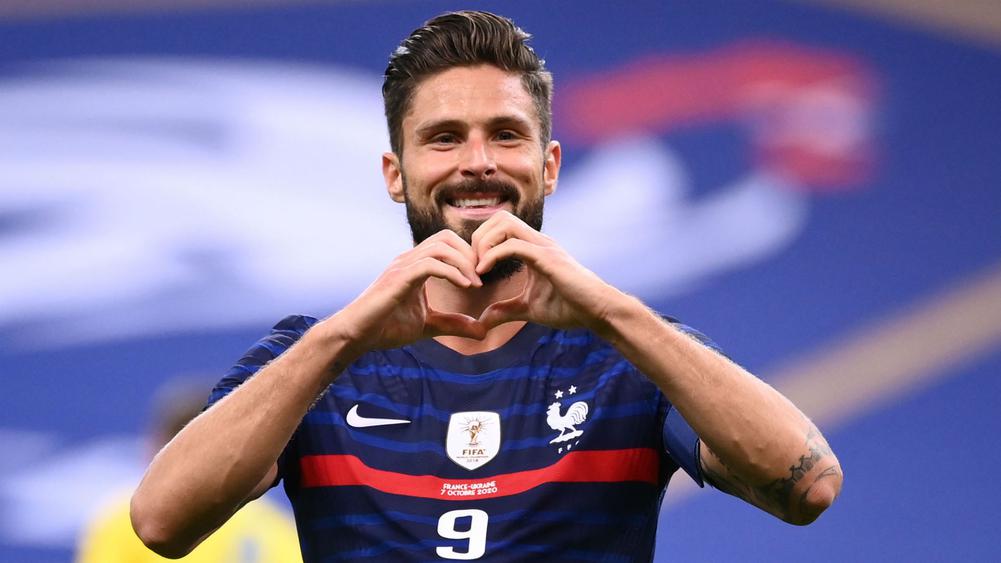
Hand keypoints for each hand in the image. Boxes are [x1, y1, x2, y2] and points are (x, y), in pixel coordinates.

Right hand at [337, 230, 486, 352]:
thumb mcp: (428, 325)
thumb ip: (453, 323)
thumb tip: (481, 331)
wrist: (357, 336)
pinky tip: (464, 286)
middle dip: (469, 254)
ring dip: (463, 262)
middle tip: (481, 277)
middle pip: (446, 237)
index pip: (446, 243)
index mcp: (415, 265)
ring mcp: (402, 266)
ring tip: (475, 284)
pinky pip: (430, 264)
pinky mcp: (398, 278)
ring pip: (440, 247)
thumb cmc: (386, 328)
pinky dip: (451, 272)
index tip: (481, 278)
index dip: (468, 255)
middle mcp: (408, 260)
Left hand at [471, 211, 618, 332]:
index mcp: (533, 248)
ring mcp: (544, 247)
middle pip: (500, 217)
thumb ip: (504, 311)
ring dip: (484, 243)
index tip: (474, 270)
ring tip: (478, 268)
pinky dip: (493, 255)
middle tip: (472, 266)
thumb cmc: (569, 308)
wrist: (598, 312)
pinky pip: (513, 245)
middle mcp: (538, 241)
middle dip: (479, 237)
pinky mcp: (548, 258)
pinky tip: (484, 273)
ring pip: (505, 224)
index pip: (500, 226)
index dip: (481, 243)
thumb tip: (481, 321)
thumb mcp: (527, 309)